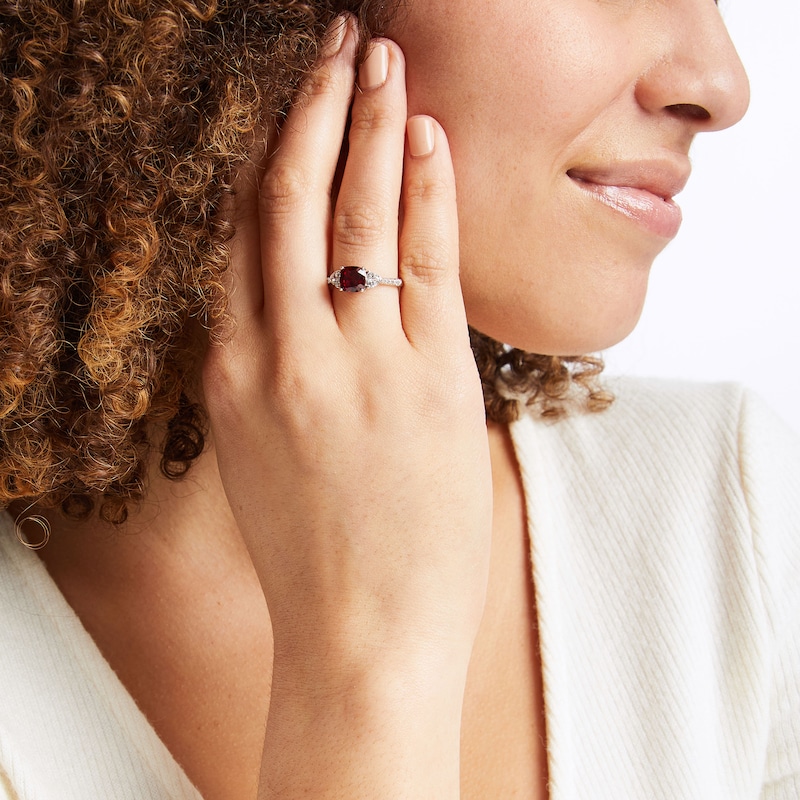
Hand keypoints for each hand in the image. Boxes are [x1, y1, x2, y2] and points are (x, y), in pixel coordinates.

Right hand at [203, 19, 491, 794]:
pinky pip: (424, 264)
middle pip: (290, 205)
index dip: (262, 159)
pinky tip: (431, 139)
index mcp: (231, 377)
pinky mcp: (428, 384)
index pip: (240, 238)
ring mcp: (355, 367)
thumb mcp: (264, 457)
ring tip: (383, 63)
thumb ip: (273, 374)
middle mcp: (282, 357)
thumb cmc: (316, 558)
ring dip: (372, 130)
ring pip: (356, 216)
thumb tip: (303, 303)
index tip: (283, 110)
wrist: (359, 640)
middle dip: (313, 115)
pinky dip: (427, 194)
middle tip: (334, 49)